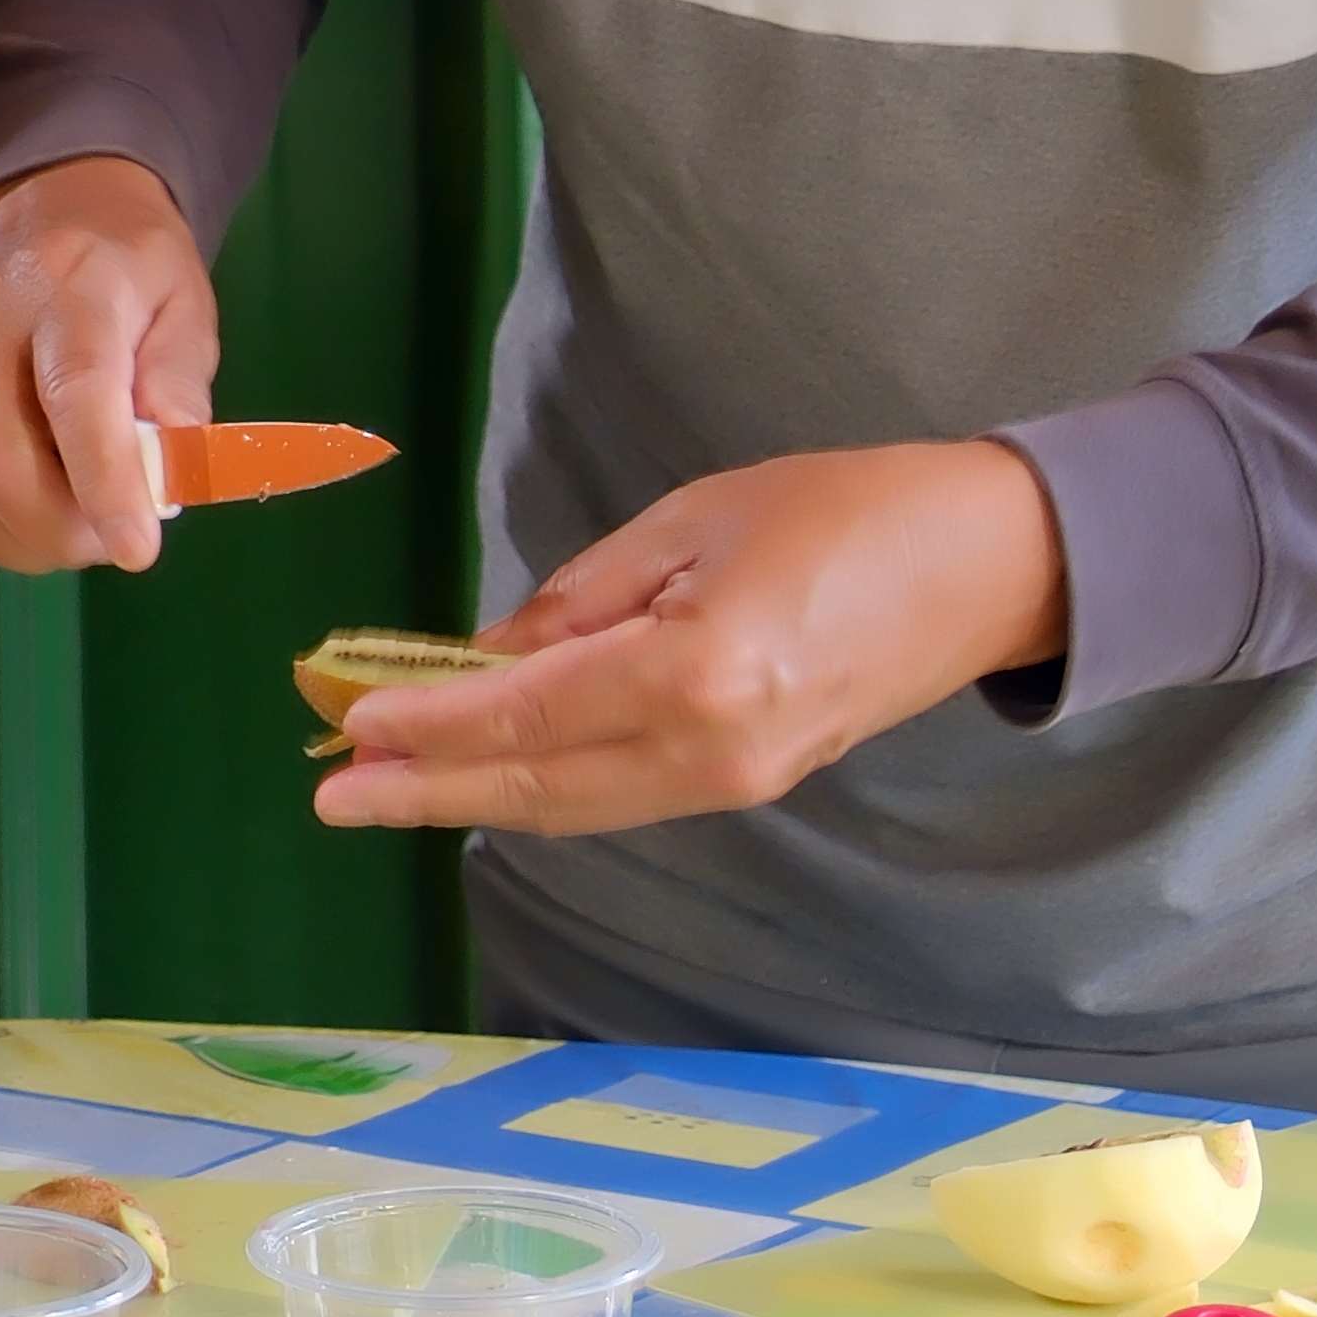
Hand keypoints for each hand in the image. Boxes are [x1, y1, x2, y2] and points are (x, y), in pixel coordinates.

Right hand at [0, 156, 219, 569]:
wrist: (44, 218)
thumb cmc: (127, 280)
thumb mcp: (184, 311)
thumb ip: (180, 386)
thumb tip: (167, 468)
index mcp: (66, 286)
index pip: (75, 394)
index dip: (105, 483)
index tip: (137, 552)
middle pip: (1, 463)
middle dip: (63, 533)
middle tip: (106, 543)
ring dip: (15, 543)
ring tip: (64, 531)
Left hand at [314, 439, 1072, 837]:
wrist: (986, 566)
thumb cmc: (845, 510)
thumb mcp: (691, 521)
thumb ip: (581, 600)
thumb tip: (488, 657)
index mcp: (696, 674)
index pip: (526, 716)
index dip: (428, 726)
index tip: (346, 724)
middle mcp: (712, 752)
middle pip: (538, 788)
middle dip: (426, 790)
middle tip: (330, 790)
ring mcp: (738, 782)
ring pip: (577, 806)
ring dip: (476, 798)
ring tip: (384, 786)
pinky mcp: (754, 784)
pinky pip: (622, 799)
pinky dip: (545, 790)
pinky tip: (489, 774)